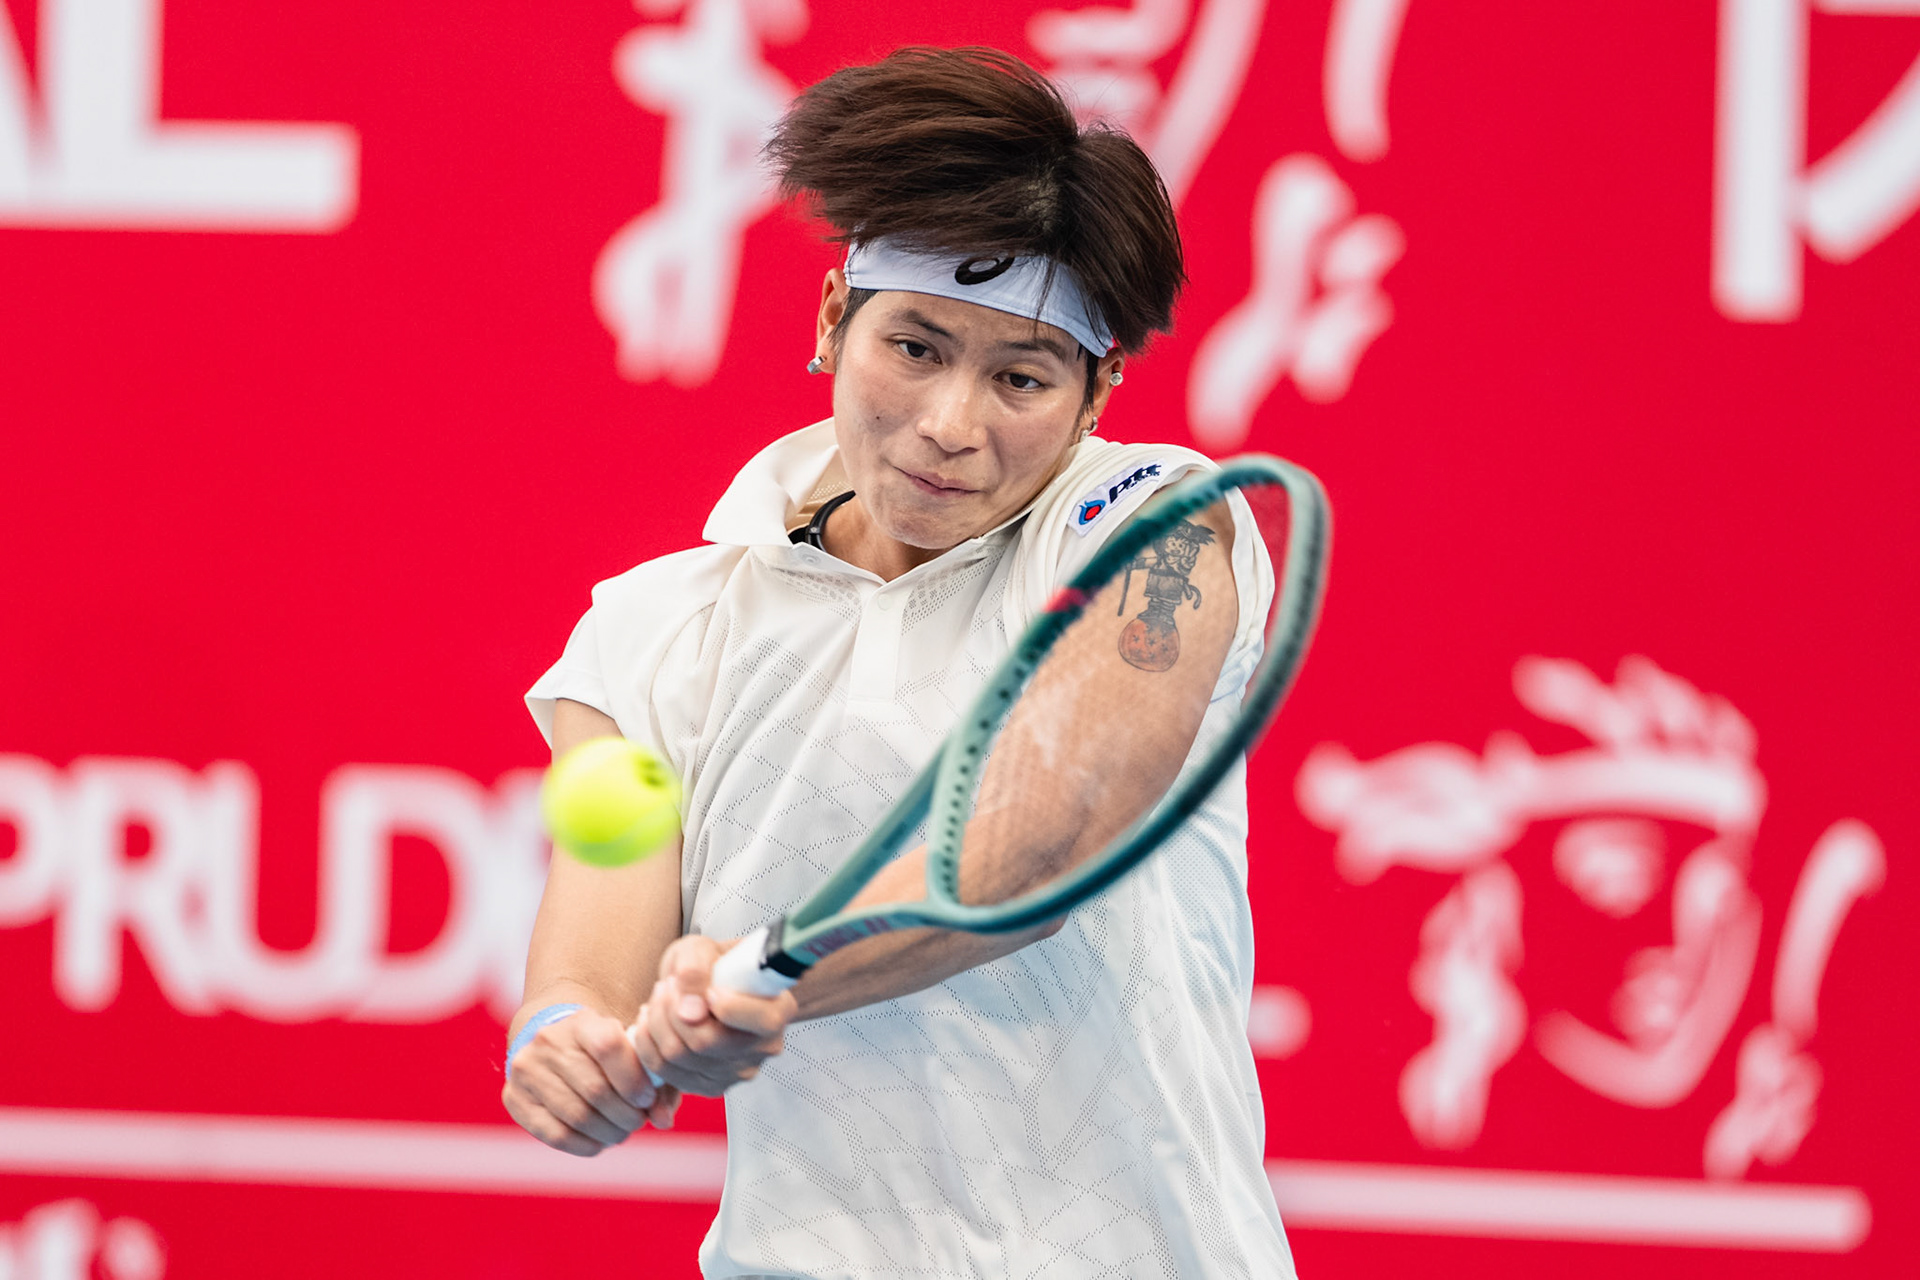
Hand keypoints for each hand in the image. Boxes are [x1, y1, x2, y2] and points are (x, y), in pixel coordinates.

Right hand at [502, 1007, 682, 1155]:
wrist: (554, 1043)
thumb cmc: (605, 1052)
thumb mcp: (631, 1052)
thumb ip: (658, 1083)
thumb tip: (665, 1121)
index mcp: (582, 1021)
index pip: (608, 1047)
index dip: (633, 1080)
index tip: (647, 1098)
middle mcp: (548, 1041)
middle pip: (595, 1089)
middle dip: (626, 1115)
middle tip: (637, 1122)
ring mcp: (526, 1070)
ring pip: (577, 1116)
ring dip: (608, 1133)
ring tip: (621, 1132)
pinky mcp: (514, 1099)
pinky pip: (555, 1135)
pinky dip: (585, 1145)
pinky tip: (599, 1142)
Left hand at [631, 934, 798, 1096]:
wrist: (714, 984)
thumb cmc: (714, 963)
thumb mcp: (704, 947)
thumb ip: (696, 969)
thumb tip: (689, 1009)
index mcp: (778, 1011)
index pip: (761, 1021)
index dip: (725, 1004)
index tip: (709, 987)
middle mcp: (763, 1048)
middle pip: (705, 1042)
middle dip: (672, 1009)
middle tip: (668, 985)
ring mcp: (737, 1072)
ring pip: (678, 1057)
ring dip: (656, 1021)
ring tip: (659, 998)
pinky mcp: (709, 1086)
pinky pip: (664, 1071)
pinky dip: (647, 1042)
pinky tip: (652, 1020)